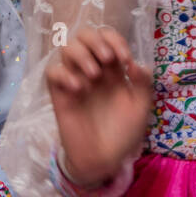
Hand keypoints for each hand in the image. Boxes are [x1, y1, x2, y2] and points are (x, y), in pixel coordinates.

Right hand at [48, 27, 152, 187]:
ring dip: (81, 55)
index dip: (115, 40)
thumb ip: (143, 83)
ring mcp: (75, 81)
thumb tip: (135, 63)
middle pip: (84, 36)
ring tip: (94, 76)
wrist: (105, 160)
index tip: (125, 60)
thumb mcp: (140, 107)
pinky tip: (79, 89)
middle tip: (108, 60)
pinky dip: (64, 74)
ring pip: (66, 48)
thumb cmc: (124, 133)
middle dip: (95, 41)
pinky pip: (52, 73)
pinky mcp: (60, 95)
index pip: (107, 37)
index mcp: (113, 70)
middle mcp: (93, 70)